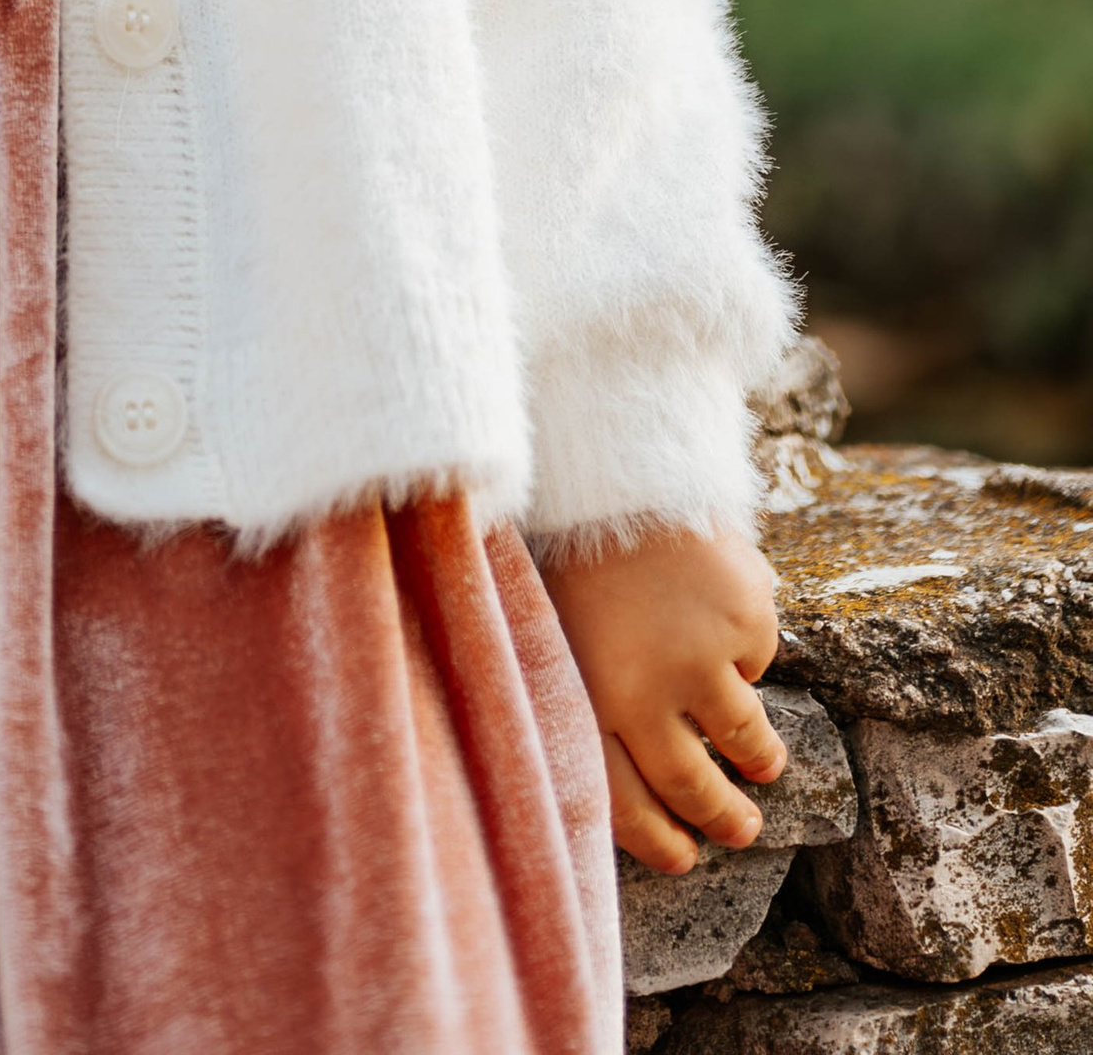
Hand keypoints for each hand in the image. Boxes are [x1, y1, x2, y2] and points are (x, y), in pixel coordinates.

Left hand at [541, 522, 785, 875]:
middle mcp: (647, 695)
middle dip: (724, 822)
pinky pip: (760, 659)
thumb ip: (581, 694)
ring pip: (746, 742)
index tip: (683, 858)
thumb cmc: (562, 541)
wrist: (600, 457)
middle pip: (694, 789)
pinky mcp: (745, 618)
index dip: (658, 843)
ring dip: (761, 762)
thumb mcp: (548, 628)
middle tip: (743, 831)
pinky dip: (748, 649)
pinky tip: (726, 622)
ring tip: (766, 768)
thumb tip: (625, 766)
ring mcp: (703, 658)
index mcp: (585, 700)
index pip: (625, 805)